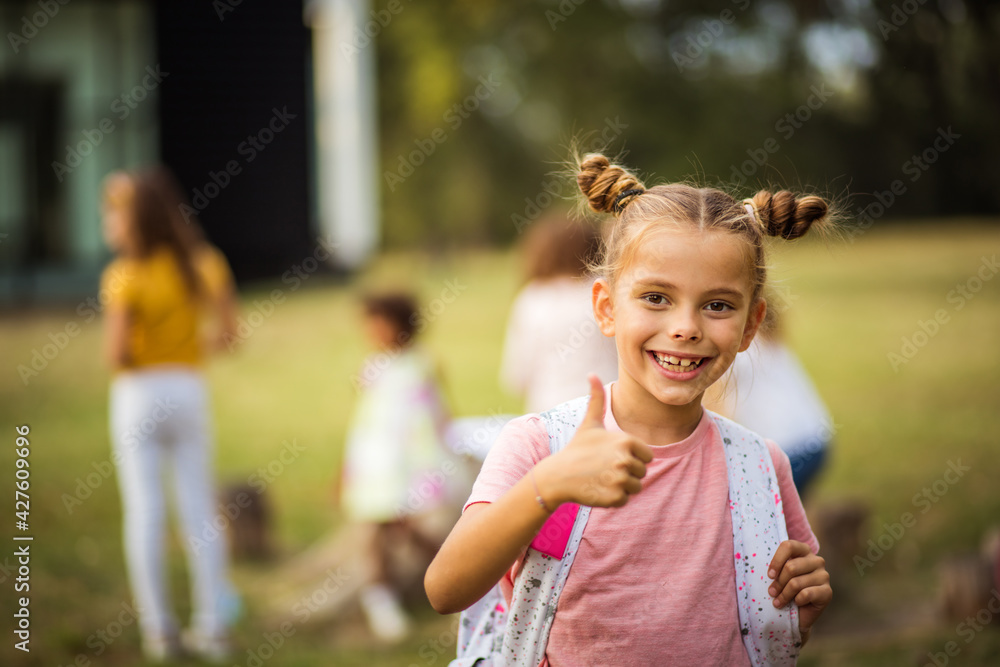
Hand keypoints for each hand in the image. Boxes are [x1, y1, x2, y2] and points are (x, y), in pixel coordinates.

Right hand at [535, 375, 652, 507]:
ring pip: (636, 487)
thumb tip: (591, 374)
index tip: (612, 456)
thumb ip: (597, 399)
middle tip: (604, 469)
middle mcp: (626, 460)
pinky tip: (598, 489)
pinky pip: (625, 499)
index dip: (632, 457)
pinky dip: (613, 498)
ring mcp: (620, 480)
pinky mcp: (615, 498)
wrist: (558, 475)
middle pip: (642, 472)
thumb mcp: (589, 423)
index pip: (647, 455)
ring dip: (621, 486)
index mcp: (627, 441)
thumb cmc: (577, 448)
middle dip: (626, 472)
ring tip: (602, 478)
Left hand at [767, 540, 831, 636]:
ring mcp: (824, 576)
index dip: (777, 560)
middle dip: (778, 583)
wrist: (799, 614)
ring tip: (778, 602)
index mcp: (804, 551)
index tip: (769, 575)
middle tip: (772, 592)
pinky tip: (796, 603)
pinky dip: (797, 601)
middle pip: (791, 567)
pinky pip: (806, 594)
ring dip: (784, 595)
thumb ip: (776, 568)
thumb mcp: (779, 575)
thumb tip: (769, 571)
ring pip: (796, 583)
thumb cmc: (786, 590)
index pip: (788, 546)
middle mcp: (817, 561)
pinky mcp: (827, 592)